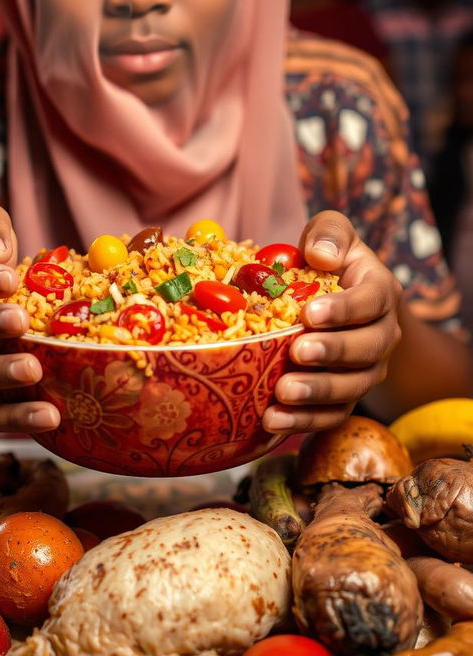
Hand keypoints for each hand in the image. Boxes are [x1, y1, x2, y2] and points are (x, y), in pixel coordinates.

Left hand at [263, 210, 401, 433]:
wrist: (336, 299)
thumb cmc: (328, 261)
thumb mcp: (331, 234)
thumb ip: (329, 233)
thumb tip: (319, 255)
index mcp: (380, 291)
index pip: (371, 301)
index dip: (343, 309)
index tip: (310, 313)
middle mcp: (382, 334)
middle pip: (367, 350)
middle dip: (332, 353)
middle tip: (297, 352)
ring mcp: (367, 370)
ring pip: (352, 388)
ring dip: (318, 393)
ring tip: (283, 392)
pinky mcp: (346, 397)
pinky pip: (333, 416)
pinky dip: (305, 422)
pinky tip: (272, 420)